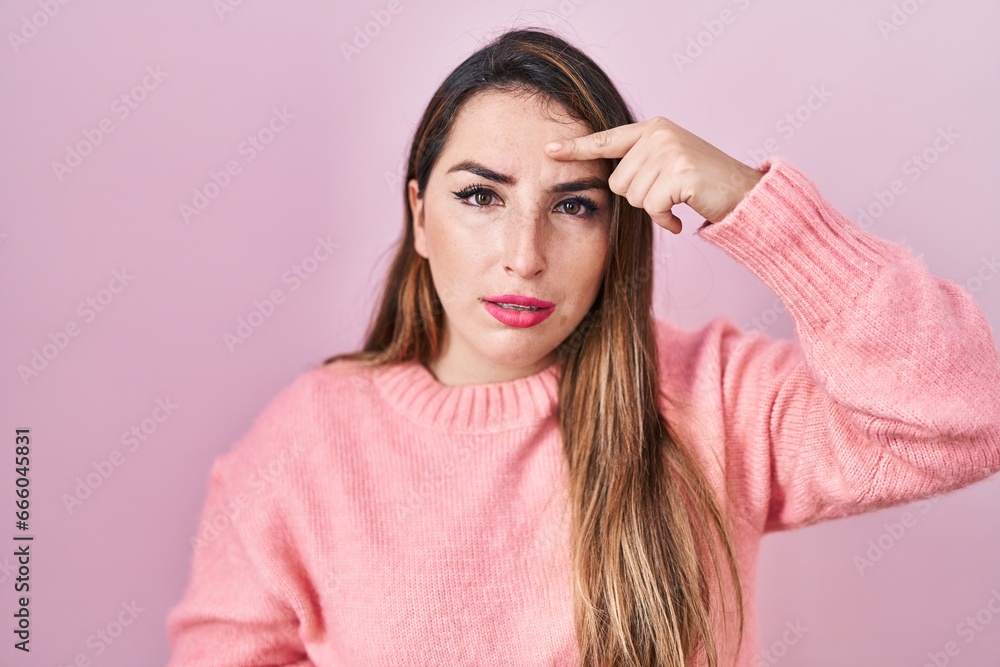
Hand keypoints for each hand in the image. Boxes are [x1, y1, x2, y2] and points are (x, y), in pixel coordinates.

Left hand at [545, 116, 763, 232]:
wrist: (744, 193)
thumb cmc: (704, 184)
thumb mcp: (669, 163)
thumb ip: (641, 162)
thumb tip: (610, 180)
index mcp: (652, 129)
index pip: (606, 140)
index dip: (576, 148)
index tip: (548, 149)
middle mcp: (658, 134)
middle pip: (618, 182)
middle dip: (639, 198)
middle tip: (668, 195)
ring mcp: (669, 151)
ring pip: (633, 197)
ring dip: (654, 209)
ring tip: (678, 201)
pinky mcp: (679, 172)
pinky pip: (652, 208)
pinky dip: (665, 220)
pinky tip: (681, 217)